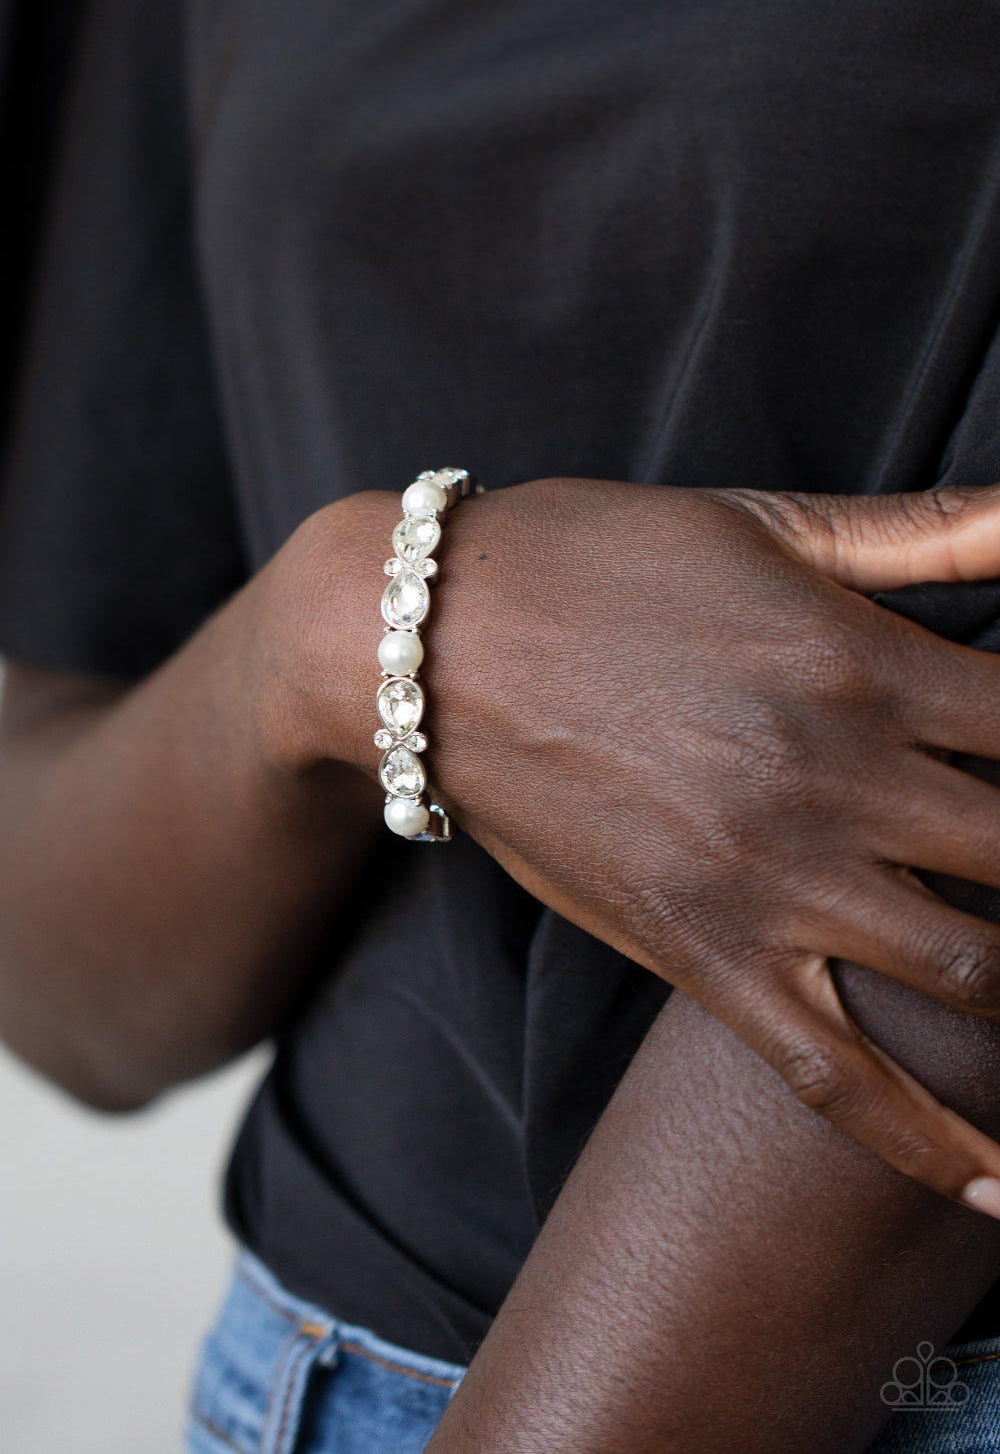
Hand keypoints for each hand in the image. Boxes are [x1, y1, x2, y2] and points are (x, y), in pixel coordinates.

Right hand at [405, 477, 999, 1213]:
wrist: (427, 641)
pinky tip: (999, 1189)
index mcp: (867, 662)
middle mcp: (837, 782)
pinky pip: (835, 1079)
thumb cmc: (597, 562)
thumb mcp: (768, 522)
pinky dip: (929, 1145)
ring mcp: (770, 882)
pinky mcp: (700, 956)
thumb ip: (930, 527)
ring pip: (973, 976)